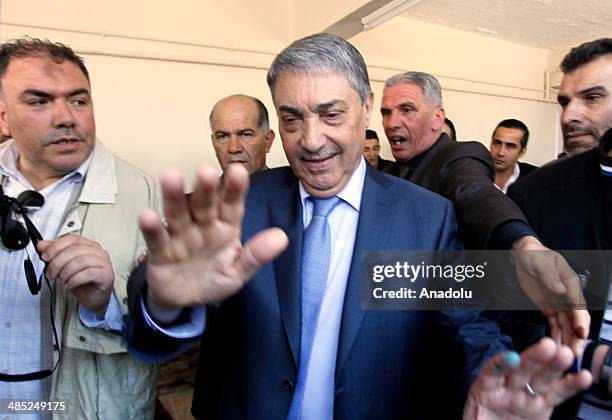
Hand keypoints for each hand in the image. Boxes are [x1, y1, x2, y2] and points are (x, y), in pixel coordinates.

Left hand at [38, 235, 114, 314]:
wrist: (94, 298)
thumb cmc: (82, 281)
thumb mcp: (65, 266)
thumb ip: (55, 253)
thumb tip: (42, 245)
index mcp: (88, 245)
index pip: (71, 239)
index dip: (56, 247)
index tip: (45, 257)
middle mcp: (98, 251)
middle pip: (74, 250)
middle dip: (58, 262)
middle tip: (51, 273)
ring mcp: (104, 262)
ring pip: (81, 261)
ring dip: (65, 272)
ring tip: (61, 280)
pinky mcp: (106, 275)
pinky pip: (88, 273)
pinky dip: (75, 279)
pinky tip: (69, 284)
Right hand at [138, 164, 287, 308]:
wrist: (185, 301)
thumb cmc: (214, 278)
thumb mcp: (238, 272)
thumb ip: (256, 255)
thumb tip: (281, 237)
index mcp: (226, 227)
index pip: (232, 205)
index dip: (235, 189)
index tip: (239, 172)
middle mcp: (202, 225)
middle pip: (204, 204)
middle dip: (205, 188)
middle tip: (205, 170)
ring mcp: (180, 236)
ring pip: (177, 213)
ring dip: (173, 196)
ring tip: (170, 176)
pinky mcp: (160, 251)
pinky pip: (156, 238)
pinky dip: (152, 228)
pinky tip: (147, 216)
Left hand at [464, 337, 591, 419]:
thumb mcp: (476, 418)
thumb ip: (477, 416)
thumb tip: (474, 418)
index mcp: (485, 388)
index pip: (493, 373)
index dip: (501, 364)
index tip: (511, 357)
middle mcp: (507, 387)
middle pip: (521, 370)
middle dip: (534, 358)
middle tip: (548, 345)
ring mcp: (526, 395)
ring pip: (541, 378)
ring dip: (554, 366)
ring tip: (566, 354)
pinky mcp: (542, 405)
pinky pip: (556, 394)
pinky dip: (570, 385)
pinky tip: (582, 376)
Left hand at [513, 236, 588, 355]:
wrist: (523, 255)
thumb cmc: (534, 255)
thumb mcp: (541, 261)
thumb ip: (549, 275)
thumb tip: (560, 289)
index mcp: (570, 284)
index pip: (578, 305)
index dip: (580, 321)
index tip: (581, 335)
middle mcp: (568, 296)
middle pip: (576, 320)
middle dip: (576, 337)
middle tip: (573, 354)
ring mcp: (559, 303)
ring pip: (567, 325)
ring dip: (568, 340)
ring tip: (564, 356)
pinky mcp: (549, 308)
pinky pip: (556, 324)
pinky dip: (557, 335)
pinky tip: (555, 347)